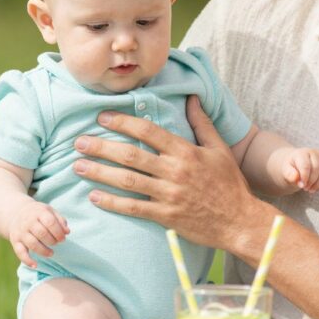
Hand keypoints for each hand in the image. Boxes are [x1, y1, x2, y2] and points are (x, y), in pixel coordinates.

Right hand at [7, 200, 68, 267]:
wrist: (16, 213)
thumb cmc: (38, 214)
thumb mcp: (49, 211)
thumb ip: (60, 220)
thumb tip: (67, 232)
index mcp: (39, 212)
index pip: (50, 222)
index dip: (59, 232)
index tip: (63, 239)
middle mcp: (28, 222)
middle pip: (42, 233)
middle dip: (52, 241)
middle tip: (57, 243)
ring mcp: (21, 232)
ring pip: (32, 244)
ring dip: (44, 251)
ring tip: (51, 253)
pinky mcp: (15, 241)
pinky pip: (20, 252)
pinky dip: (27, 260)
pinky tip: (35, 265)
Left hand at [72, 96, 274, 251]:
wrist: (240, 220)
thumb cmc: (230, 184)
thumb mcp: (220, 149)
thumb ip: (202, 123)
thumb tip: (192, 98)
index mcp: (186, 151)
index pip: (148, 131)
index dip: (123, 122)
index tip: (102, 117)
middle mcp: (175, 171)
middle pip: (131, 154)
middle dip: (102, 147)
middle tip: (79, 141)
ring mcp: (169, 194)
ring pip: (127, 180)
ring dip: (100, 172)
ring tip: (78, 165)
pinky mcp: (166, 216)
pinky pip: (133, 208)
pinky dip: (112, 202)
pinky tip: (94, 196)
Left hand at [282, 148, 318, 192]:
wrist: (295, 163)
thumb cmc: (290, 167)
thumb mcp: (285, 170)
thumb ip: (289, 174)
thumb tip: (298, 179)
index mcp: (302, 153)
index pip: (306, 166)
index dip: (305, 178)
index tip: (301, 186)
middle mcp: (315, 153)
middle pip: (318, 169)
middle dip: (312, 182)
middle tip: (305, 189)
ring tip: (312, 190)